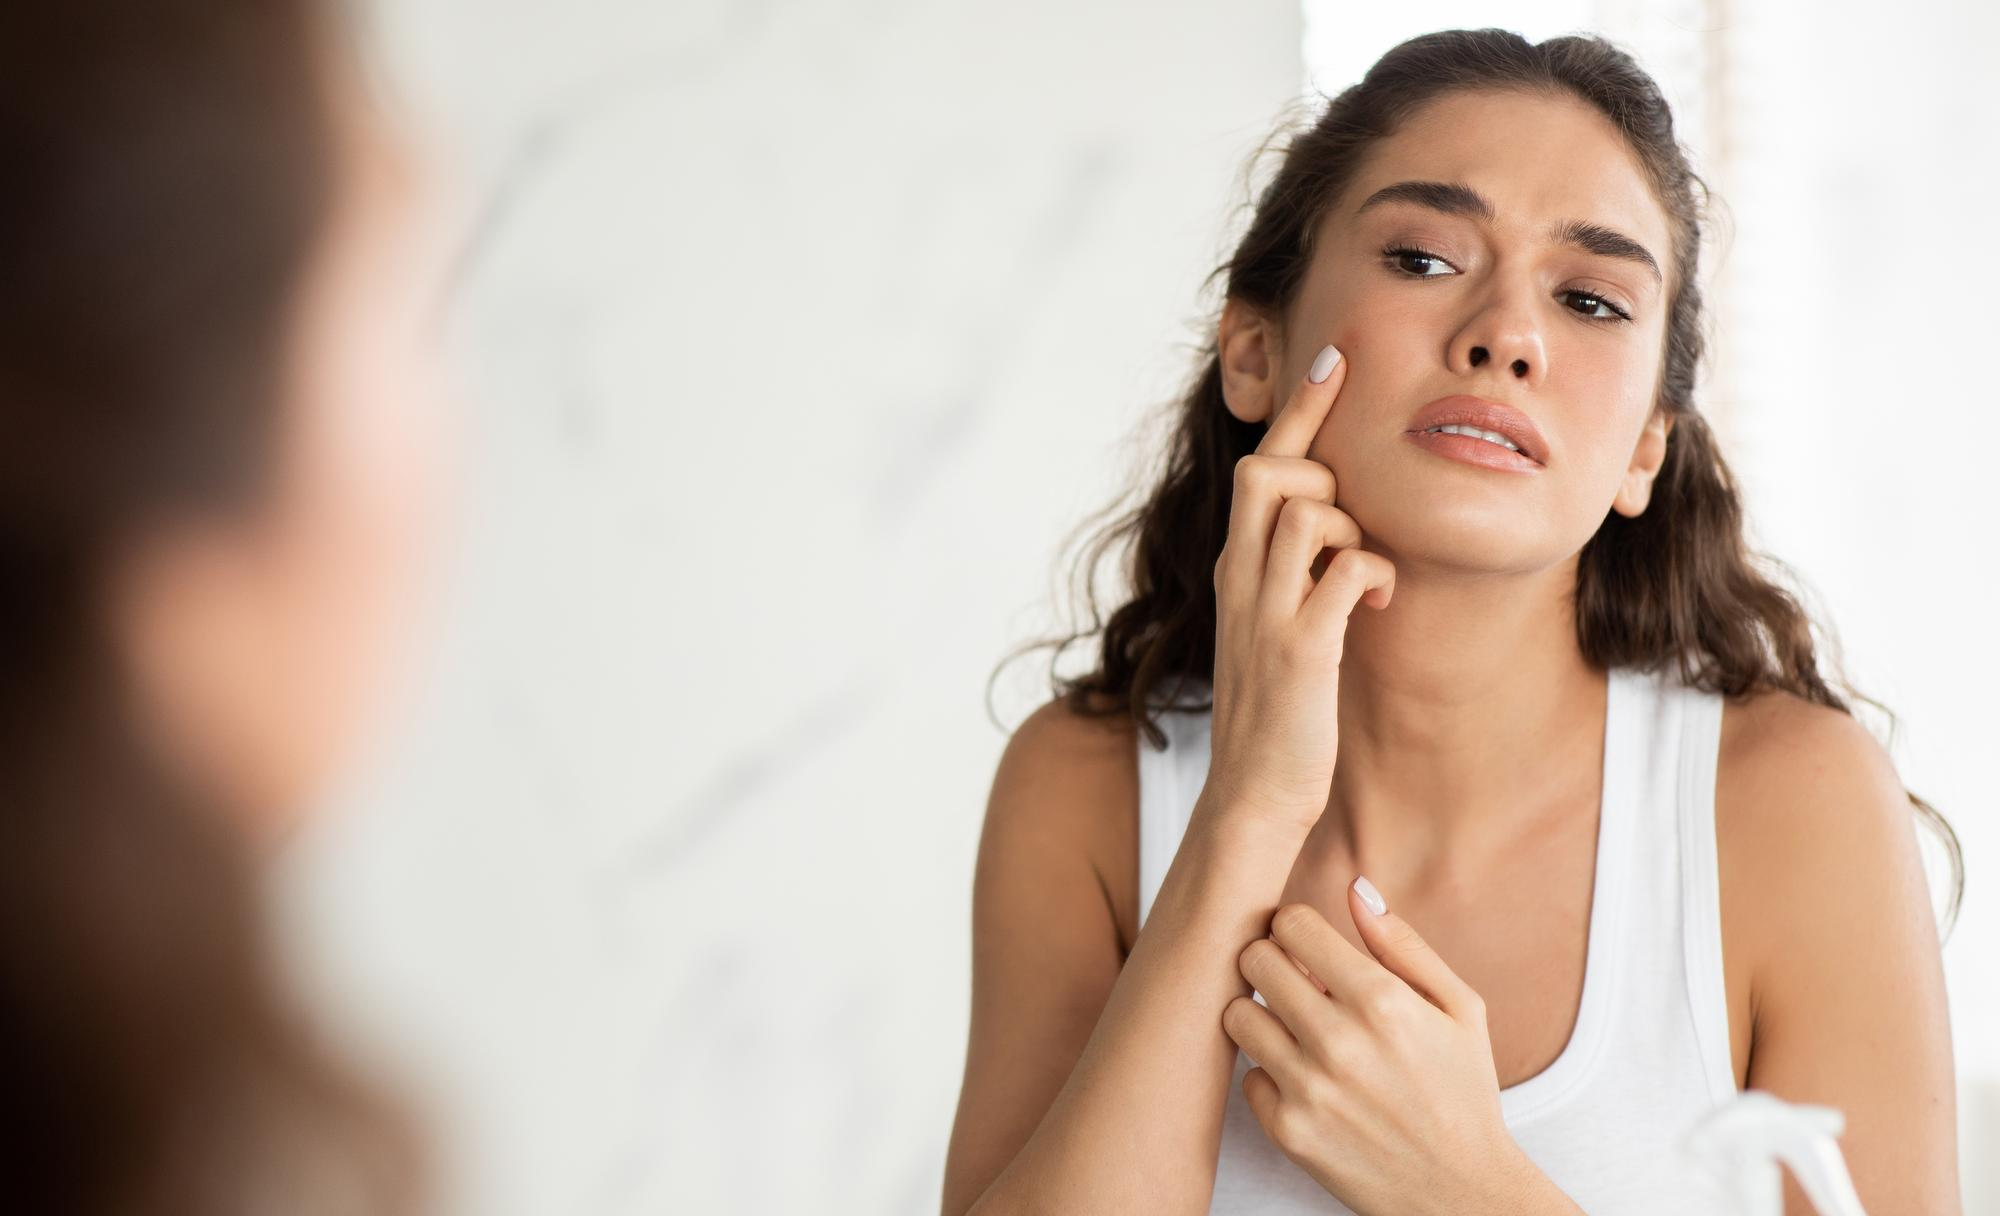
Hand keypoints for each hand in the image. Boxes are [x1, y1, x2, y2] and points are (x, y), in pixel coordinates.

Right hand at [1204, 343, 1394, 832]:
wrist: (1254, 796)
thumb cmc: (1279, 712)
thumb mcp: (1278, 625)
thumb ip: (1296, 573)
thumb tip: (1339, 525)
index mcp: (1237, 566)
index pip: (1260, 464)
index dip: (1299, 408)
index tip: (1334, 357)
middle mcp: (1241, 578)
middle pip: (1268, 468)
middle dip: (1319, 448)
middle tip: (1359, 474)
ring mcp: (1265, 613)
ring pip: (1306, 511)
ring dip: (1350, 524)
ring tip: (1366, 569)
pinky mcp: (1299, 652)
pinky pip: (1345, 572)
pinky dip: (1373, 572)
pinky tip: (1382, 600)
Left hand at [1222, 878, 1533, 1215]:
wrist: (1461, 1193)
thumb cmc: (1463, 1093)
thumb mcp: (1459, 1008)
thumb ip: (1403, 944)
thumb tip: (1356, 887)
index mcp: (1382, 1001)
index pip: (1291, 924)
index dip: (1298, 929)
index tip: (1311, 946)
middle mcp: (1339, 1042)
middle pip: (1254, 960)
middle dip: (1274, 962)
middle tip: (1298, 982)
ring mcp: (1308, 1089)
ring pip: (1237, 1014)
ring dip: (1262, 1014)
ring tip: (1295, 1028)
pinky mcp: (1287, 1131)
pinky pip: (1246, 1074)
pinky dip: (1269, 1074)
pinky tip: (1304, 1079)